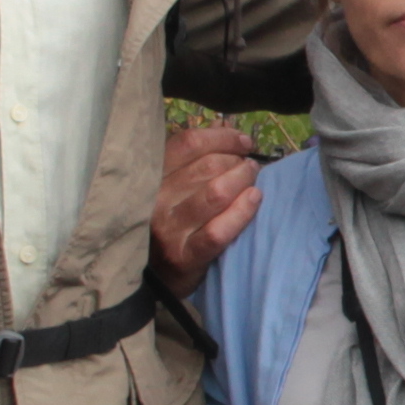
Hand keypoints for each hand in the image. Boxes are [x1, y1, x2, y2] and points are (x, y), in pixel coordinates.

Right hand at [152, 116, 264, 284]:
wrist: (152, 277)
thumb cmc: (167, 225)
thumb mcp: (169, 188)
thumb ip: (191, 160)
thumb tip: (224, 127)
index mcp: (150, 177)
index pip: (188, 143)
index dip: (222, 137)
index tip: (243, 142)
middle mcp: (155, 200)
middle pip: (207, 166)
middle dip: (237, 161)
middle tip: (250, 167)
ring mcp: (168, 229)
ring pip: (216, 192)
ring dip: (243, 180)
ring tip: (253, 180)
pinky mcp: (184, 256)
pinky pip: (219, 229)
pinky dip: (242, 211)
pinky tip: (254, 200)